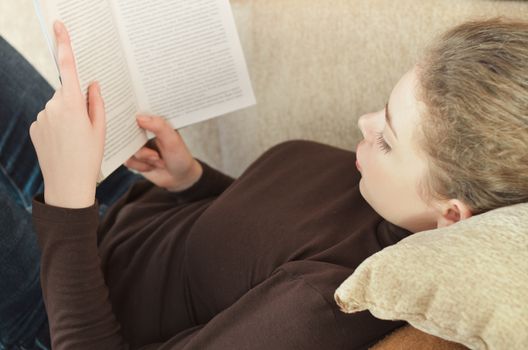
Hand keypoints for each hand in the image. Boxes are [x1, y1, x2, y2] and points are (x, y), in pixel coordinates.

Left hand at [29, 21, 105, 207]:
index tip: (59, 26)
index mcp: (72, 105)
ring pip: (57, 106)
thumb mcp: (101, 129)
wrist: (67, 185)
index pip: (69, 68)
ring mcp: (41, 117)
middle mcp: (53, 106)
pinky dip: (57, 125)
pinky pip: (48, 118)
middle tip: (87, 128)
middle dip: (76, 102)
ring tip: (75, 140)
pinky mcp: (34, 127)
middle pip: (66, 92)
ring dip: (66, 116)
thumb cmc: (89, 158)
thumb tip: (92, 83)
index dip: (64, 45)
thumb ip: (97, 102)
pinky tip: (64, 143)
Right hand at [124, 115, 202, 191]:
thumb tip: (139, 117)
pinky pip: (128, 160)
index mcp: (154, 123)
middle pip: (127, 131)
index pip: (138, 113)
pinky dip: (140, 166)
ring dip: (143, 157)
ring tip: (157, 159)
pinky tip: (152, 166)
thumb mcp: (173, 140)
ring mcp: (138, 145)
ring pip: (128, 149)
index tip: (125, 115)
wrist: (179, 178)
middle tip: (151, 150)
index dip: (130, 114)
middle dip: (137, 143)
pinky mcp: (134, 158)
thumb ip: (159, 127)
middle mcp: (144, 133)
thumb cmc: (180, 156)